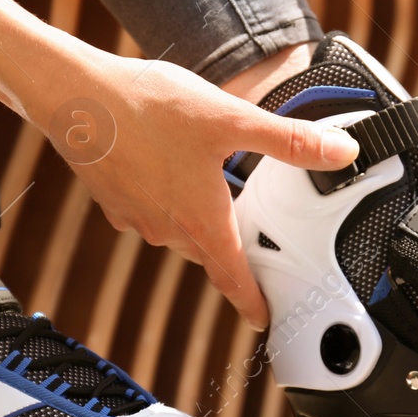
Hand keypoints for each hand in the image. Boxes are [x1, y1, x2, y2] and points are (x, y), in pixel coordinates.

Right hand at [42, 49, 358, 330]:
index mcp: (201, 220)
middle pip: (210, 252)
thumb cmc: (148, 107)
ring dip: (197, 220)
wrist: (75, 96)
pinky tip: (166, 167)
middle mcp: (167, 230)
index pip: (234, 278)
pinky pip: (150, 213)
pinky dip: (165, 201)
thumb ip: (289, 140)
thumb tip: (342, 152)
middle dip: (230, 250)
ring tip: (209, 189)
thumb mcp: (231, 119)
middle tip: (250, 239)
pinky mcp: (113, 202)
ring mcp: (136, 218)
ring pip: (179, 232)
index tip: (263, 320)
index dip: (252, 303)